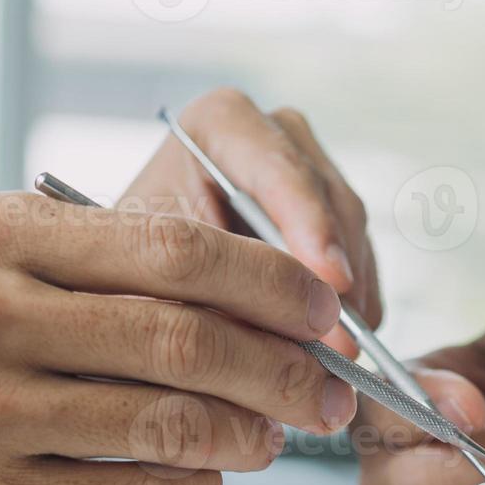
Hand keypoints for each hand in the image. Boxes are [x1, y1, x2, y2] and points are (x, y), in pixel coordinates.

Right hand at [0, 192, 353, 484]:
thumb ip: (87, 268)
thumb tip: (238, 301)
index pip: (179, 250)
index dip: (274, 286)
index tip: (326, 314)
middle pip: (193, 339)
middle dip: (291, 372)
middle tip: (333, 395)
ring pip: (173, 423)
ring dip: (250, 436)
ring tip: (273, 441)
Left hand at [124, 89, 379, 355]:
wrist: (127, 278)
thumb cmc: (126, 269)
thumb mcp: (157, 276)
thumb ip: (222, 297)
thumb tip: (298, 343)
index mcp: (219, 126)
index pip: (277, 164)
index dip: (309, 223)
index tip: (332, 282)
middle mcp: (273, 141)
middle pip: (326, 199)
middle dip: (334, 274)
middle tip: (341, 341)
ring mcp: (307, 180)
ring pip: (350, 236)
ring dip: (349, 300)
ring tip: (338, 358)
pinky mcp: (328, 224)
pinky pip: (359, 264)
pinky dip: (354, 309)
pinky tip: (338, 348)